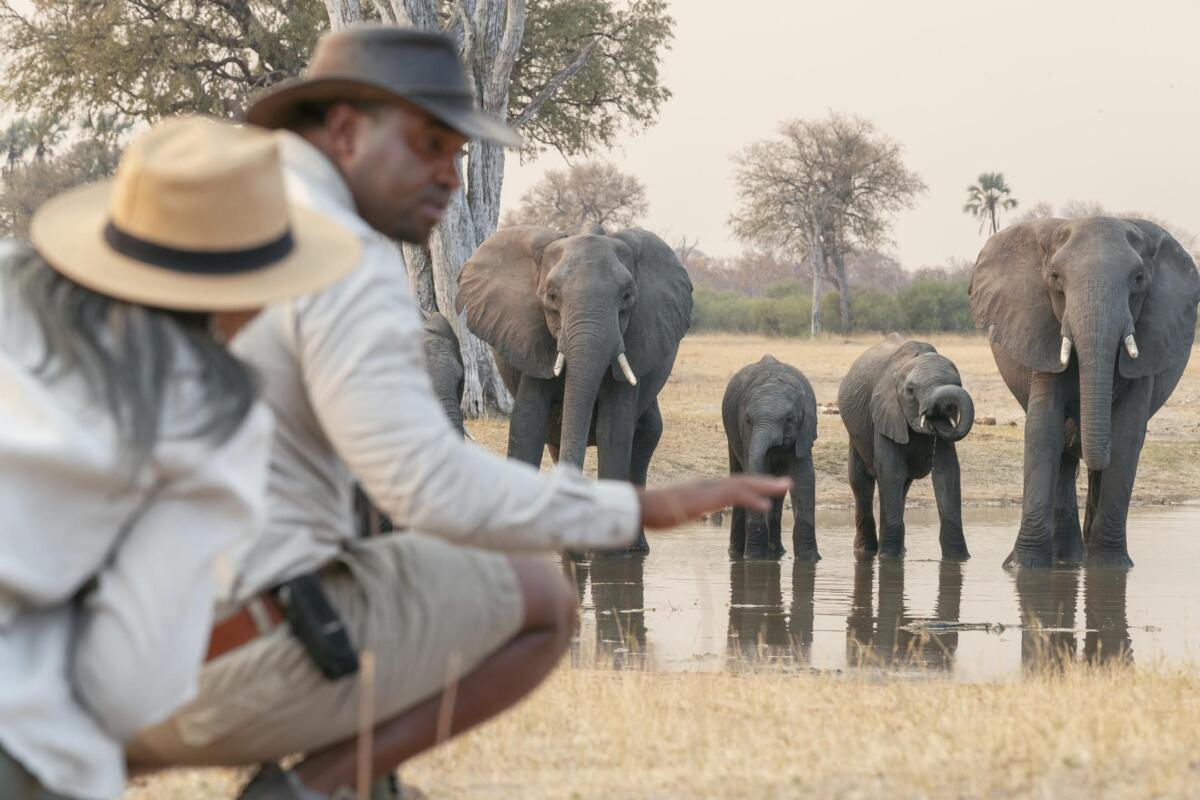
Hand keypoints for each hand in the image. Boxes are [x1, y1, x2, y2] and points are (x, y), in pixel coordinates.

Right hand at [636, 475, 791, 529]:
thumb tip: (691, 513)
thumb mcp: (675, 510)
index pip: (732, 485)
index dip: (752, 486)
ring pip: (743, 485)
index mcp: (702, 488)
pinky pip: (734, 496)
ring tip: (786, 488)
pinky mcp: (706, 499)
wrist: (639, 507)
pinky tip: (767, 506)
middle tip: (787, 483)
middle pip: (742, 481)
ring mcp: (707, 490)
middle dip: (766, 482)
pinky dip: (752, 499)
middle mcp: (707, 485)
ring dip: (766, 486)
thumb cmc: (651, 511)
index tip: (768, 489)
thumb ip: (686, 509)